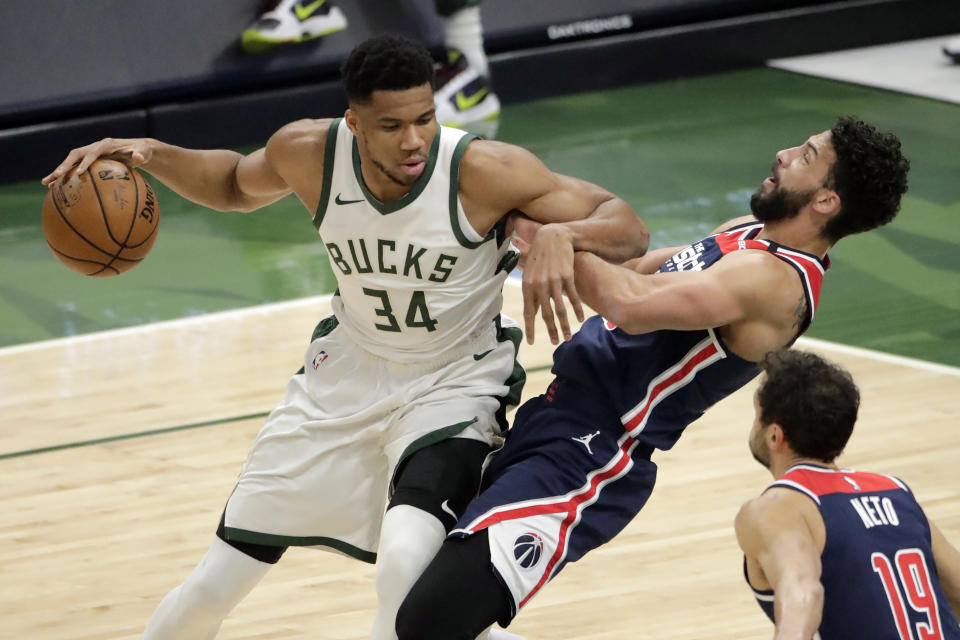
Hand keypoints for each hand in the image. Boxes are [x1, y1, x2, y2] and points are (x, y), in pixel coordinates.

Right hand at [42, 137, 152, 185]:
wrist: (138, 149)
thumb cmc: (142, 152)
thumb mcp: (144, 152)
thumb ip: (141, 154)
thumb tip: (138, 157)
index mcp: (105, 145)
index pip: (92, 153)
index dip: (86, 162)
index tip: (79, 173)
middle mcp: (94, 147)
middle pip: (74, 155)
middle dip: (64, 166)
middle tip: (55, 177)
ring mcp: (89, 153)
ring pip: (70, 162)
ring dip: (58, 172)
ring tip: (46, 184)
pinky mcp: (88, 161)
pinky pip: (74, 169)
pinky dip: (65, 178)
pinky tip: (57, 191)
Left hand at [519, 223, 584, 344]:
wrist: (551, 236)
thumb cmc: (539, 256)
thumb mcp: (530, 273)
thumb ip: (532, 292)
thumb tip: (533, 310)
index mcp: (528, 286)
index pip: (529, 312)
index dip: (530, 328)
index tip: (531, 342)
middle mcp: (539, 285)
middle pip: (546, 314)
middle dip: (551, 331)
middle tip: (556, 343)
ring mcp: (553, 281)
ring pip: (560, 309)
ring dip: (565, 326)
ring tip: (568, 337)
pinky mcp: (567, 276)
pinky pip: (573, 297)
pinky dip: (576, 310)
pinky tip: (580, 320)